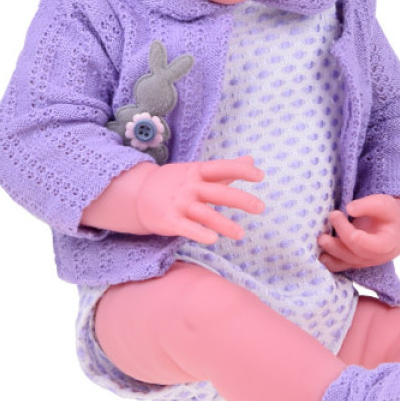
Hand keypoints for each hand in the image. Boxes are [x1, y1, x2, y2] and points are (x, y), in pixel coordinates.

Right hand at [131, 156, 264, 243]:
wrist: (138, 194)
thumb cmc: (177, 182)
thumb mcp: (199, 171)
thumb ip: (226, 169)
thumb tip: (251, 160)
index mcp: (197, 171)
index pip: (221, 168)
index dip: (241, 171)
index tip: (260, 176)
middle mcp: (189, 187)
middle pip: (218, 192)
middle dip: (240, 199)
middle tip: (261, 207)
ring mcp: (179, 204)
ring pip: (205, 214)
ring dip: (224, 224)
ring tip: (241, 234)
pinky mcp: (169, 221)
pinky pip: (186, 228)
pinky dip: (199, 233)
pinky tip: (213, 239)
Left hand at [317, 195, 399, 271]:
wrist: (399, 228)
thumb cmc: (392, 215)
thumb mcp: (386, 204)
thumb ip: (368, 205)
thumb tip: (349, 209)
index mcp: (387, 244)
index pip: (364, 244)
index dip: (346, 232)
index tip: (336, 213)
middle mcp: (377, 258)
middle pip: (353, 254)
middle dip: (336, 242)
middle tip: (324, 227)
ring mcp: (366, 262)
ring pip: (346, 263)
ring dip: (331, 253)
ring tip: (320, 240)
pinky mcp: (357, 262)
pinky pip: (342, 266)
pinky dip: (330, 262)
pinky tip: (321, 255)